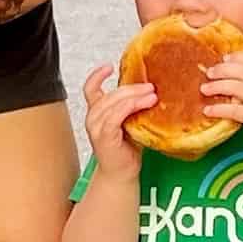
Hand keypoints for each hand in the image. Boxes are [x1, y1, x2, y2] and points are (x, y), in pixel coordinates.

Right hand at [82, 63, 155, 181]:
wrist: (121, 174)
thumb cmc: (126, 151)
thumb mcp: (129, 123)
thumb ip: (132, 108)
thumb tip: (150, 90)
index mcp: (97, 113)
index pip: (91, 89)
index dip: (98, 75)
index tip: (110, 66)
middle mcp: (93, 118)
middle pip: (109, 93)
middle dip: (132, 87)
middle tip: (150, 86)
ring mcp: (96, 127)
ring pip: (113, 102)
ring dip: (134, 96)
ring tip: (152, 94)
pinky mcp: (104, 136)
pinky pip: (115, 116)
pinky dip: (130, 107)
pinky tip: (144, 104)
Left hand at [201, 52, 242, 162]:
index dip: (238, 58)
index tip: (225, 58)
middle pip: (242, 70)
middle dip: (223, 69)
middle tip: (210, 72)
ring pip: (236, 86)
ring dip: (217, 86)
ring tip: (204, 89)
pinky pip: (233, 109)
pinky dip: (218, 108)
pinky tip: (208, 110)